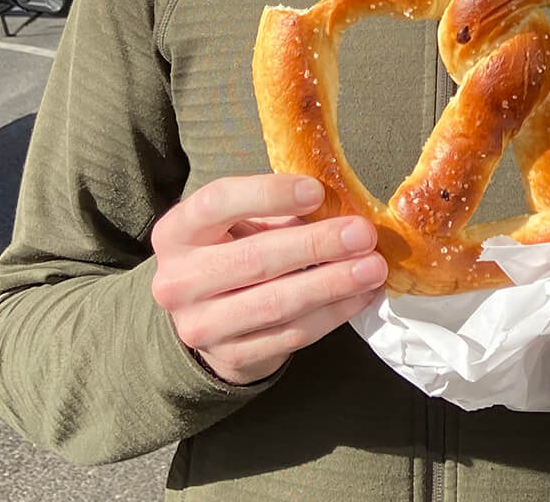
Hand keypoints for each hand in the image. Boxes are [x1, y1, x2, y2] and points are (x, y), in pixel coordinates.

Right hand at [149, 174, 386, 385]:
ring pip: (276, 303)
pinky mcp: (231, 357)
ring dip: (332, 284)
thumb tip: (341, 204)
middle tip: (362, 234)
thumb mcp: (240, 223)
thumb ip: (280, 211)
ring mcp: (201, 325)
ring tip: (373, 267)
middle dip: (316, 245)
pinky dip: (333, 314)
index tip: (317, 191)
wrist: (206, 318)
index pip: (217, 203)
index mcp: (176, 232)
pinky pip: (291, 335)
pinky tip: (362, 295)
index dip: (268, 194)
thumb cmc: (232, 252)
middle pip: (253, 259)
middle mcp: (178, 281)